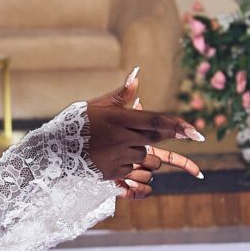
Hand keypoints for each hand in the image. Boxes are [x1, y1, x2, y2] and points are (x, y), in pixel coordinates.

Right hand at [84, 70, 203, 198]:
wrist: (53, 151)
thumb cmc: (77, 124)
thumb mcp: (97, 106)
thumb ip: (120, 95)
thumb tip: (137, 76)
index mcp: (119, 119)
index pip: (155, 121)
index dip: (178, 126)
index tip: (196, 132)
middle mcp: (122, 138)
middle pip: (157, 138)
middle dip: (176, 135)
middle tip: (194, 134)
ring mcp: (119, 157)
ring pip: (148, 159)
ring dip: (147, 153)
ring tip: (128, 146)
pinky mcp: (114, 174)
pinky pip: (136, 173)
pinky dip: (135, 168)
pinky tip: (123, 162)